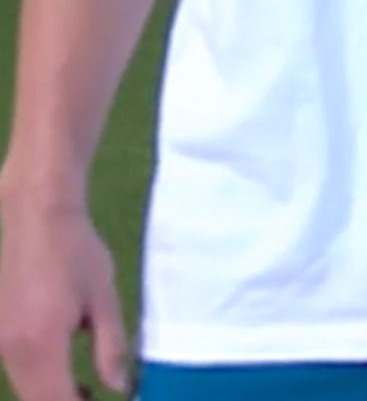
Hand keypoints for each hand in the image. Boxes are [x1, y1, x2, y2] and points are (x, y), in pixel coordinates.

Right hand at [0, 202, 130, 400]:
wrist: (36, 218)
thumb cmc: (77, 253)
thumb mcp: (104, 299)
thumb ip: (111, 347)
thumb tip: (120, 388)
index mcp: (42, 343)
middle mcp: (13, 350)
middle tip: (98, 400)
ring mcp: (0, 342)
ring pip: (25, 389)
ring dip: (52, 397)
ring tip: (88, 394)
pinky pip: (18, 372)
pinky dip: (40, 382)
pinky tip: (66, 375)